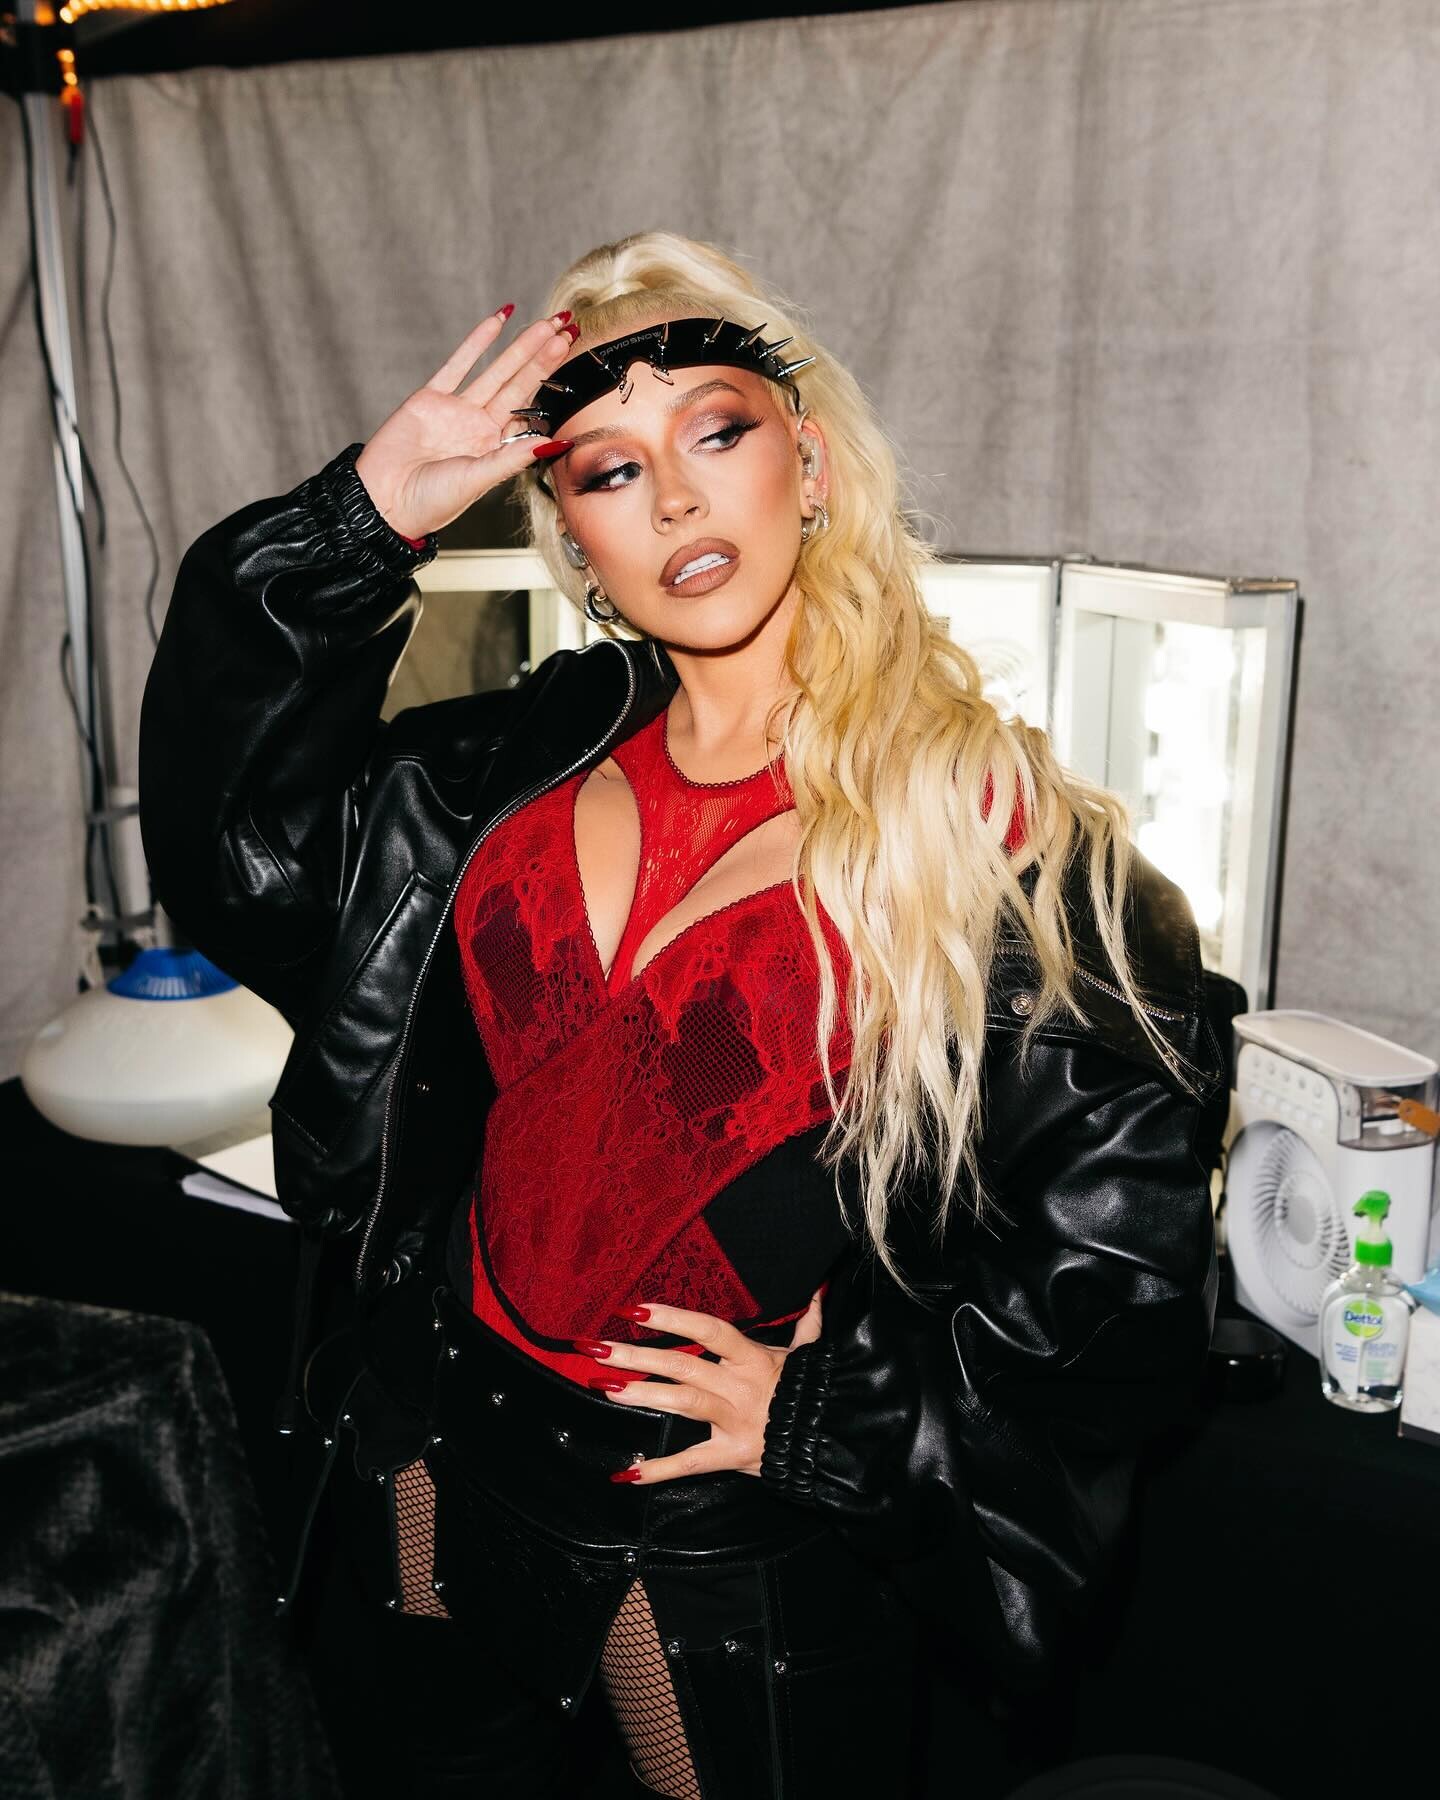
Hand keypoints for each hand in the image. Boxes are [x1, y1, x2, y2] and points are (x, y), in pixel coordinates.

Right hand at [353, 307, 577, 539]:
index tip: (573, 358)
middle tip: (568, 327)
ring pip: (495, 370)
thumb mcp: (479, 479)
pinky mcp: (430, 398)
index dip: (552, 383)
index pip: (532, 408)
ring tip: (546, 323)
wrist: (384, 500)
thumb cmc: (431, 501)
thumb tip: (556, 442)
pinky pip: (458, 364)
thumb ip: (514, 457)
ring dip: (520, 346)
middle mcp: (480, 426)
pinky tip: (498, 321)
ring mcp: (456, 410)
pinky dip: (477, 342)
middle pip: (519, 384)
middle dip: (543, 356)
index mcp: (496, 448)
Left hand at [574, 1289, 824, 1482]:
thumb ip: (808, 1324)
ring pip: (681, 1404)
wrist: (832, 1442)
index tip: (636, 1310)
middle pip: (681, 1367)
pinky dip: (658, 1470)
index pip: (709, 1332)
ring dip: (640, 1395)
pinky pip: (690, 1464)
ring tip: (603, 1387)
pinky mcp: (730, 1455)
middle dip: (636, 1356)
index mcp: (753, 1358)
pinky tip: (626, 1472)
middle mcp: (738, 1387)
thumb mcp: (810, 1355)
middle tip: (596, 1348)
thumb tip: (818, 1292)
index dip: (673, 1319)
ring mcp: (732, 1421)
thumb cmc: (814, 1394)